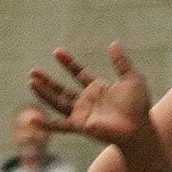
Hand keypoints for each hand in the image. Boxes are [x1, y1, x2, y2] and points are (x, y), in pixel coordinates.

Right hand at [29, 42, 151, 147]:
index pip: (78, 73)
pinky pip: (60, 125)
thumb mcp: (132, 79)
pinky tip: (32, 120)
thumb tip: (114, 43)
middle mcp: (87, 101)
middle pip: (62, 89)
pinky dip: (46, 124)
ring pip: (57, 102)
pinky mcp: (81, 126)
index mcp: (98, 89)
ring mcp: (83, 114)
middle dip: (48, 80)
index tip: (57, 51)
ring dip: (44, 93)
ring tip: (31, 82)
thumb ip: (121, 62)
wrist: (140, 128)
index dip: (68, 63)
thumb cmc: (139, 107)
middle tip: (33, 71)